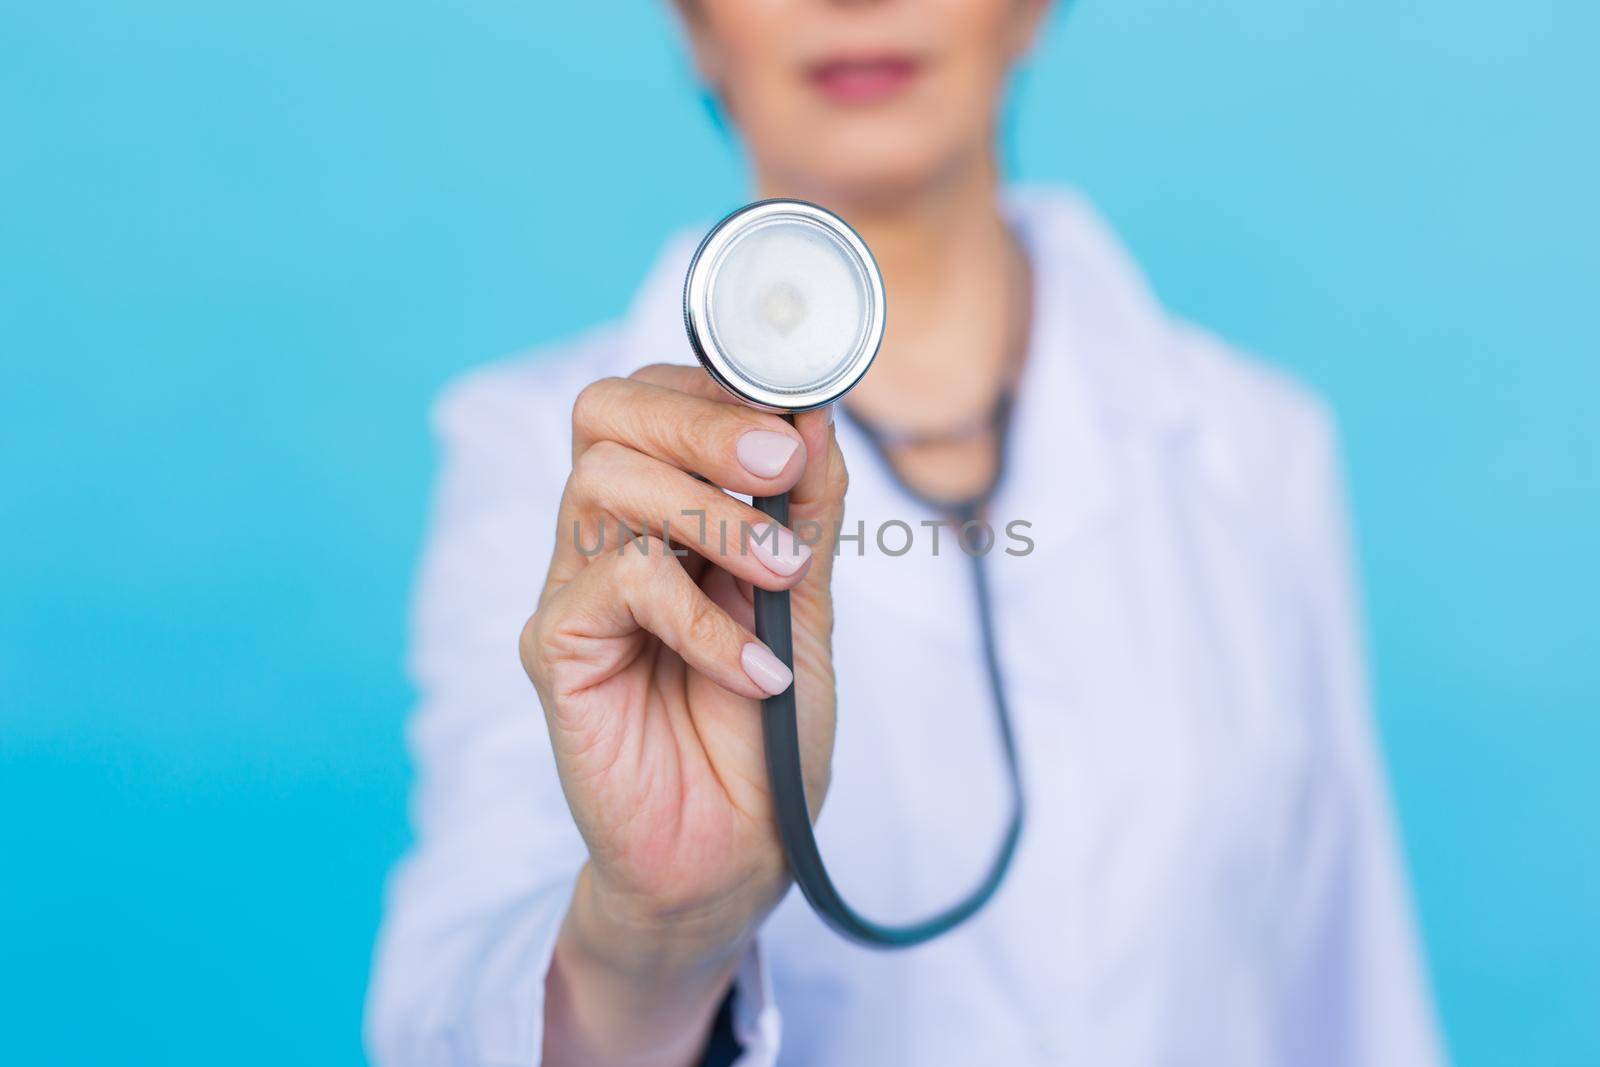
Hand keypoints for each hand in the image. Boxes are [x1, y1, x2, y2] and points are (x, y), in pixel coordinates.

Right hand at [521, 364, 846, 1064]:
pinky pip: (617, 587)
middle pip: (605, 415)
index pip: (651, 399)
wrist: (735, 854)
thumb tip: (816, 416)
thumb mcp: (806, 606)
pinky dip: (699, 618)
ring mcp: (575, 591)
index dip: (714, 388)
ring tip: (778, 573)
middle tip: (780, 462)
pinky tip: (755, 671)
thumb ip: (807, 514)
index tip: (797, 421)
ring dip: (707, 512)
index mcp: (663, 514)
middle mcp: (608, 539)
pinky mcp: (557, 651)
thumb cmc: (765, 732)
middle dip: (699, 420)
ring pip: (603, 483)